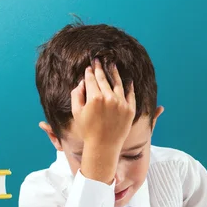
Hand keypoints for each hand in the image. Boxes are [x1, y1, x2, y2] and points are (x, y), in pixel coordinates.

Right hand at [70, 59, 135, 182]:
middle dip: (100, 68)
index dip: (89, 72)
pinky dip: (129, 86)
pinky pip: (130, 94)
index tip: (89, 67)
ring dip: (114, 72)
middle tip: (98, 60)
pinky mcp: (130, 109)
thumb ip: (77, 94)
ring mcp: (121, 103)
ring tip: (112, 65)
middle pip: (104, 79)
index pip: (91, 80)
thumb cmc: (87, 130)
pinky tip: (127, 80)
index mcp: (94, 98)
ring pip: (118, 83)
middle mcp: (109, 98)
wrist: (103, 146)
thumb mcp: (76, 112)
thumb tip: (83, 81)